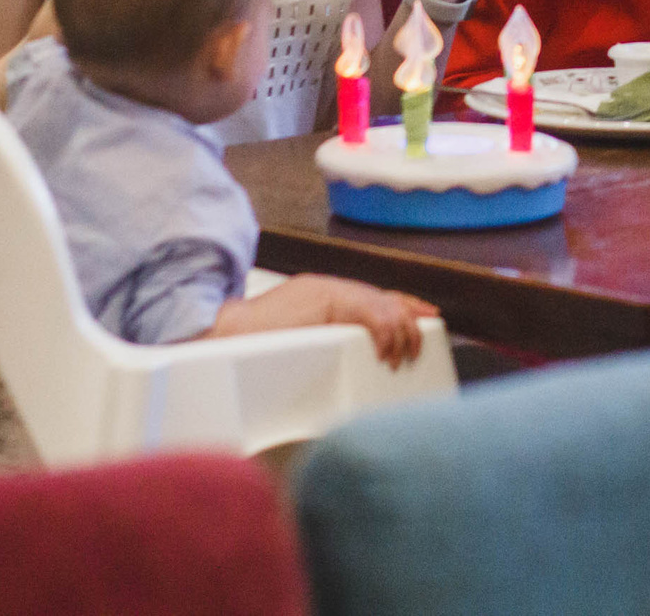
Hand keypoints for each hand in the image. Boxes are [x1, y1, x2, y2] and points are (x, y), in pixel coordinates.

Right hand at [208, 274, 439, 366]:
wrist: (222, 338)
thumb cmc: (254, 349)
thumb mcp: (301, 342)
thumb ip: (328, 341)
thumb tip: (358, 363)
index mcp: (324, 296)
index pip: (376, 297)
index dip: (405, 307)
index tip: (427, 320)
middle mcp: (328, 286)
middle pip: (385, 299)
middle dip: (409, 324)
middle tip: (416, 350)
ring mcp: (326, 290)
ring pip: (382, 305)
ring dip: (398, 334)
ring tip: (399, 357)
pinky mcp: (323, 299)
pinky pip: (369, 312)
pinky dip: (384, 331)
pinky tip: (384, 350)